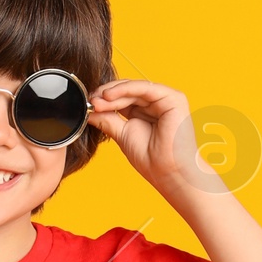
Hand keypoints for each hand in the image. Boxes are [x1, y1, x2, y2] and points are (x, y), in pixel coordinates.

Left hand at [88, 79, 209, 191]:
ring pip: (133, 88)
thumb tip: (89, 110)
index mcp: (145, 112)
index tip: (87, 105)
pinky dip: (125, 90)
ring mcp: (165, 99)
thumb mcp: (122, 135)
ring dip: (112, 93)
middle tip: (89, 101)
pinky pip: (144, 88)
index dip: (104, 100)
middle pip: (126, 91)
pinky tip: (109, 96)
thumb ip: (107, 120)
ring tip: (97, 101)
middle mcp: (156, 103)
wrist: (169, 173)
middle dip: (105, 95)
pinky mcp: (173, 98)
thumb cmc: (151, 159)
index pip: (122, 98)